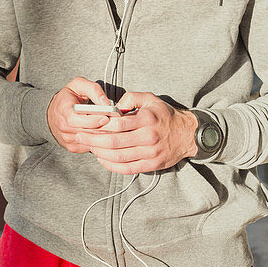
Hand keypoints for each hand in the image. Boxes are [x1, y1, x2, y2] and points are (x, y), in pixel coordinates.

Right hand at [46, 77, 114, 153]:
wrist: (54, 112)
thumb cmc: (67, 97)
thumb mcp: (78, 84)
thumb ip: (93, 89)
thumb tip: (106, 103)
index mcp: (63, 110)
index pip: (76, 120)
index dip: (92, 120)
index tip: (105, 117)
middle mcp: (63, 127)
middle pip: (86, 131)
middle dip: (102, 128)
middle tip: (116, 123)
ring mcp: (67, 139)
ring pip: (89, 141)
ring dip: (102, 135)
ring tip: (112, 127)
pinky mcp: (72, 147)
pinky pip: (89, 147)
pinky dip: (98, 141)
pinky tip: (104, 133)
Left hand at [74, 91, 199, 174]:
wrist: (187, 135)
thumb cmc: (165, 115)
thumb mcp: (151, 99)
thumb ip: (132, 98)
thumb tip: (114, 105)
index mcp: (146, 119)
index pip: (117, 124)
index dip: (98, 124)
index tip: (85, 123)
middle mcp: (148, 137)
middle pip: (113, 141)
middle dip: (93, 139)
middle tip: (79, 136)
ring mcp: (150, 153)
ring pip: (118, 156)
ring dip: (99, 152)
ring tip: (88, 146)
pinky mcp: (151, 165)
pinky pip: (127, 168)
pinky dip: (111, 165)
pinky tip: (101, 159)